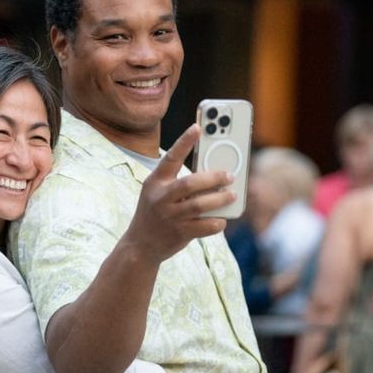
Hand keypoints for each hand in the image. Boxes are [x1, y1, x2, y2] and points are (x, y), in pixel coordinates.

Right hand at [124, 124, 234, 264]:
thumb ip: (178, 182)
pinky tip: (222, 219)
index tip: (198, 127)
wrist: (140, 245)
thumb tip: (212, 174)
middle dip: (214, 178)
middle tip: (229, 176)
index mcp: (155, 182)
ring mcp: (169, 217)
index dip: (184, 141)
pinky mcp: (179, 233)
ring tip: (232, 195)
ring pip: (200, 205)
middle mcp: (160, 198)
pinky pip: (204, 226)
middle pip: (191, 183)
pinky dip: (217, 222)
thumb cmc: (155, 212)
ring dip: (220, 199)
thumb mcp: (157, 192)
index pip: (170, 157)